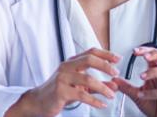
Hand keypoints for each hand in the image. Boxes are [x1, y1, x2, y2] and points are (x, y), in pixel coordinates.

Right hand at [6, 48, 121, 116]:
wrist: (39, 101)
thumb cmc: (59, 91)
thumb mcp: (79, 86)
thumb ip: (97, 85)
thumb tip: (114, 85)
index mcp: (72, 63)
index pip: (91, 52)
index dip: (106, 54)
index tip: (118, 58)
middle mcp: (67, 67)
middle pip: (89, 60)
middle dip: (105, 66)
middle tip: (116, 73)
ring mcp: (62, 78)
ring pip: (87, 79)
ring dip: (103, 88)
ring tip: (111, 95)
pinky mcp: (60, 91)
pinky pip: (81, 95)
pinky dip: (94, 100)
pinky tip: (101, 104)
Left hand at [112, 47, 156, 116]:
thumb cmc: (155, 105)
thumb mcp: (137, 94)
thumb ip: (126, 86)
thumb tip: (113, 79)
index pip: (155, 55)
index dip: (146, 50)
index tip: (135, 51)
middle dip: (156, 54)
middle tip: (145, 56)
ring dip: (154, 72)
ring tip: (142, 76)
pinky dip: (152, 93)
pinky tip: (142, 94)